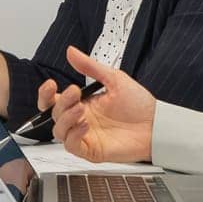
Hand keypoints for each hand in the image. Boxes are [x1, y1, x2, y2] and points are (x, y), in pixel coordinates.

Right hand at [41, 47, 155, 162]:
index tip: (50, 84)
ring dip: (66, 119)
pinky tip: (85, 125)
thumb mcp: (114, 78)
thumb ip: (90, 66)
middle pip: (54, 114)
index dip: (46, 94)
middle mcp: (80, 119)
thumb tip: (71, 52)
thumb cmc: (139, 104)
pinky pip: (71, 146)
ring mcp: (85, 135)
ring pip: (59, 130)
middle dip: (60, 102)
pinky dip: (74, 135)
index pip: (55, 100)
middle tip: (75, 94)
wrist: (156, 124)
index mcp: (83, 102)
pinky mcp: (91, 150)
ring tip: (81, 110)